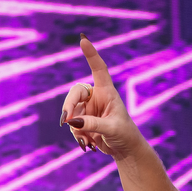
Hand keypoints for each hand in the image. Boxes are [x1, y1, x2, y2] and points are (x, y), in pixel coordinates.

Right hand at [59, 36, 147, 161]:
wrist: (125, 150)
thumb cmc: (124, 135)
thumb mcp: (111, 128)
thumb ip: (92, 124)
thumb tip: (71, 121)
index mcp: (107, 92)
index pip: (98, 69)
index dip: (91, 54)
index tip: (83, 39)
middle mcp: (96, 97)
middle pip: (75, 93)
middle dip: (69, 106)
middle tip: (66, 121)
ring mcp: (88, 109)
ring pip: (70, 112)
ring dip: (74, 127)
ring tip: (87, 141)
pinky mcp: (83, 121)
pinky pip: (72, 124)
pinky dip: (76, 135)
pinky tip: (87, 144)